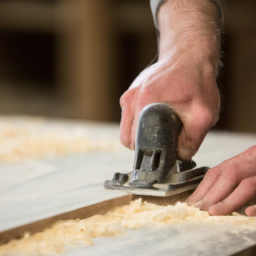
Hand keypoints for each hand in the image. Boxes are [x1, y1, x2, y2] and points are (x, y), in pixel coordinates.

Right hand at [119, 0, 220, 160]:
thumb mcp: (203, 112)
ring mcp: (128, 95)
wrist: (188, 55)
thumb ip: (193, 139)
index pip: (133, 141)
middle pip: (127, 138)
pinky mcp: (130, 94)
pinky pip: (129, 118)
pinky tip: (155, 117)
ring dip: (140, 134)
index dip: (146, 152)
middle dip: (143, 145)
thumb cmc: (196, 79)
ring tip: (159, 128)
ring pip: (126, 128)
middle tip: (162, 142)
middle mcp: (131, 98)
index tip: (158, 154)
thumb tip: (180, 157)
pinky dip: (139, 123)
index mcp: (143, 102)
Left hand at [186, 146, 255, 215]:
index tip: (192, 202)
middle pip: (230, 175)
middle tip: (198, 209)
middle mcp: (255, 161)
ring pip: (248, 185)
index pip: (218, 171)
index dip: (203, 187)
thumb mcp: (247, 165)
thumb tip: (210, 196)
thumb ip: (233, 176)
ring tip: (214, 213)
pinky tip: (249, 214)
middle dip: (212, 194)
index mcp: (245, 158)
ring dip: (229, 201)